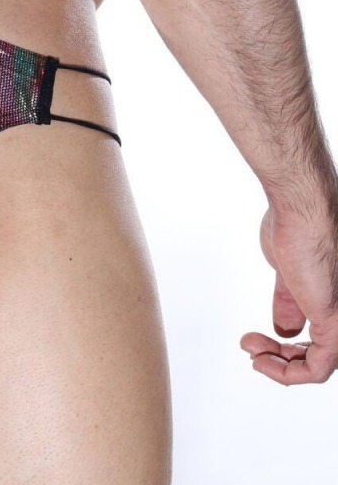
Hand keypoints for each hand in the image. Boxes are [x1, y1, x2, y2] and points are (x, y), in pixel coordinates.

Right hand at [240, 205, 337, 384]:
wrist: (302, 209)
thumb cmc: (297, 227)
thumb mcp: (289, 274)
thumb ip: (290, 302)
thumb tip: (285, 329)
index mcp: (332, 299)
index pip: (318, 338)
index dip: (287, 348)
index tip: (256, 339)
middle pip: (318, 354)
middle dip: (281, 358)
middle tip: (253, 349)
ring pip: (318, 366)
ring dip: (279, 366)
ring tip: (253, 354)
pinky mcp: (336, 327)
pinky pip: (316, 369)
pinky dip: (286, 373)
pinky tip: (261, 359)